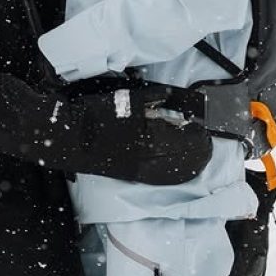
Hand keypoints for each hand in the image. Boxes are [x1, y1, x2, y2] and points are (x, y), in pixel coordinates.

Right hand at [69, 86, 212, 184]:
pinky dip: (178, 173)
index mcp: (153, 137)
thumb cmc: (97, 114)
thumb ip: (153, 97)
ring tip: (199, 154)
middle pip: (188, 159)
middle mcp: (153, 159)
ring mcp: (144, 171)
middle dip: (201, 150)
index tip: (202, 126)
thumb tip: (170, 96)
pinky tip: (181, 166)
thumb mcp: (126, 98)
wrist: (71, 137)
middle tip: (205, 139)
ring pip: (179, 172)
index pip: (189, 139)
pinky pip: (165, 179)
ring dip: (193, 164)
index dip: (199, 134)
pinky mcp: (135, 176)